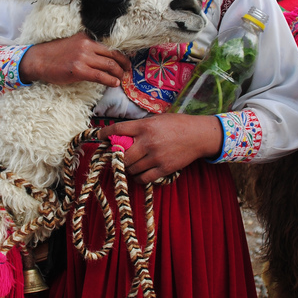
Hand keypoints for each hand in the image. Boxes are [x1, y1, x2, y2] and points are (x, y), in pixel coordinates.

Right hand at [19, 32, 129, 86]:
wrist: (38, 60)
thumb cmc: (54, 55)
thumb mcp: (73, 45)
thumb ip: (88, 49)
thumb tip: (103, 59)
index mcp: (86, 38)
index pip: (110, 47)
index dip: (122, 57)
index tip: (127, 63)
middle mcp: (87, 45)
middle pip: (113, 56)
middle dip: (124, 65)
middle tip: (128, 72)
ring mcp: (83, 57)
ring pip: (110, 66)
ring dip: (119, 74)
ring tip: (122, 79)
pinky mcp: (79, 70)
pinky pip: (100, 76)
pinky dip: (111, 80)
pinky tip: (115, 84)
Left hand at [103, 113, 222, 183]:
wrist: (198, 136)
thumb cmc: (177, 124)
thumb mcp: (157, 119)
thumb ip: (139, 127)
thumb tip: (119, 135)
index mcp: (145, 126)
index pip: (118, 129)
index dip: (105, 133)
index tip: (99, 136)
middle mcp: (148, 142)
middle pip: (121, 154)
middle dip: (116, 156)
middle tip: (116, 155)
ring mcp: (155, 157)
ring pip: (130, 168)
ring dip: (127, 167)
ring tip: (131, 162)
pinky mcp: (163, 169)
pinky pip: (143, 178)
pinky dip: (137, 177)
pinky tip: (139, 172)